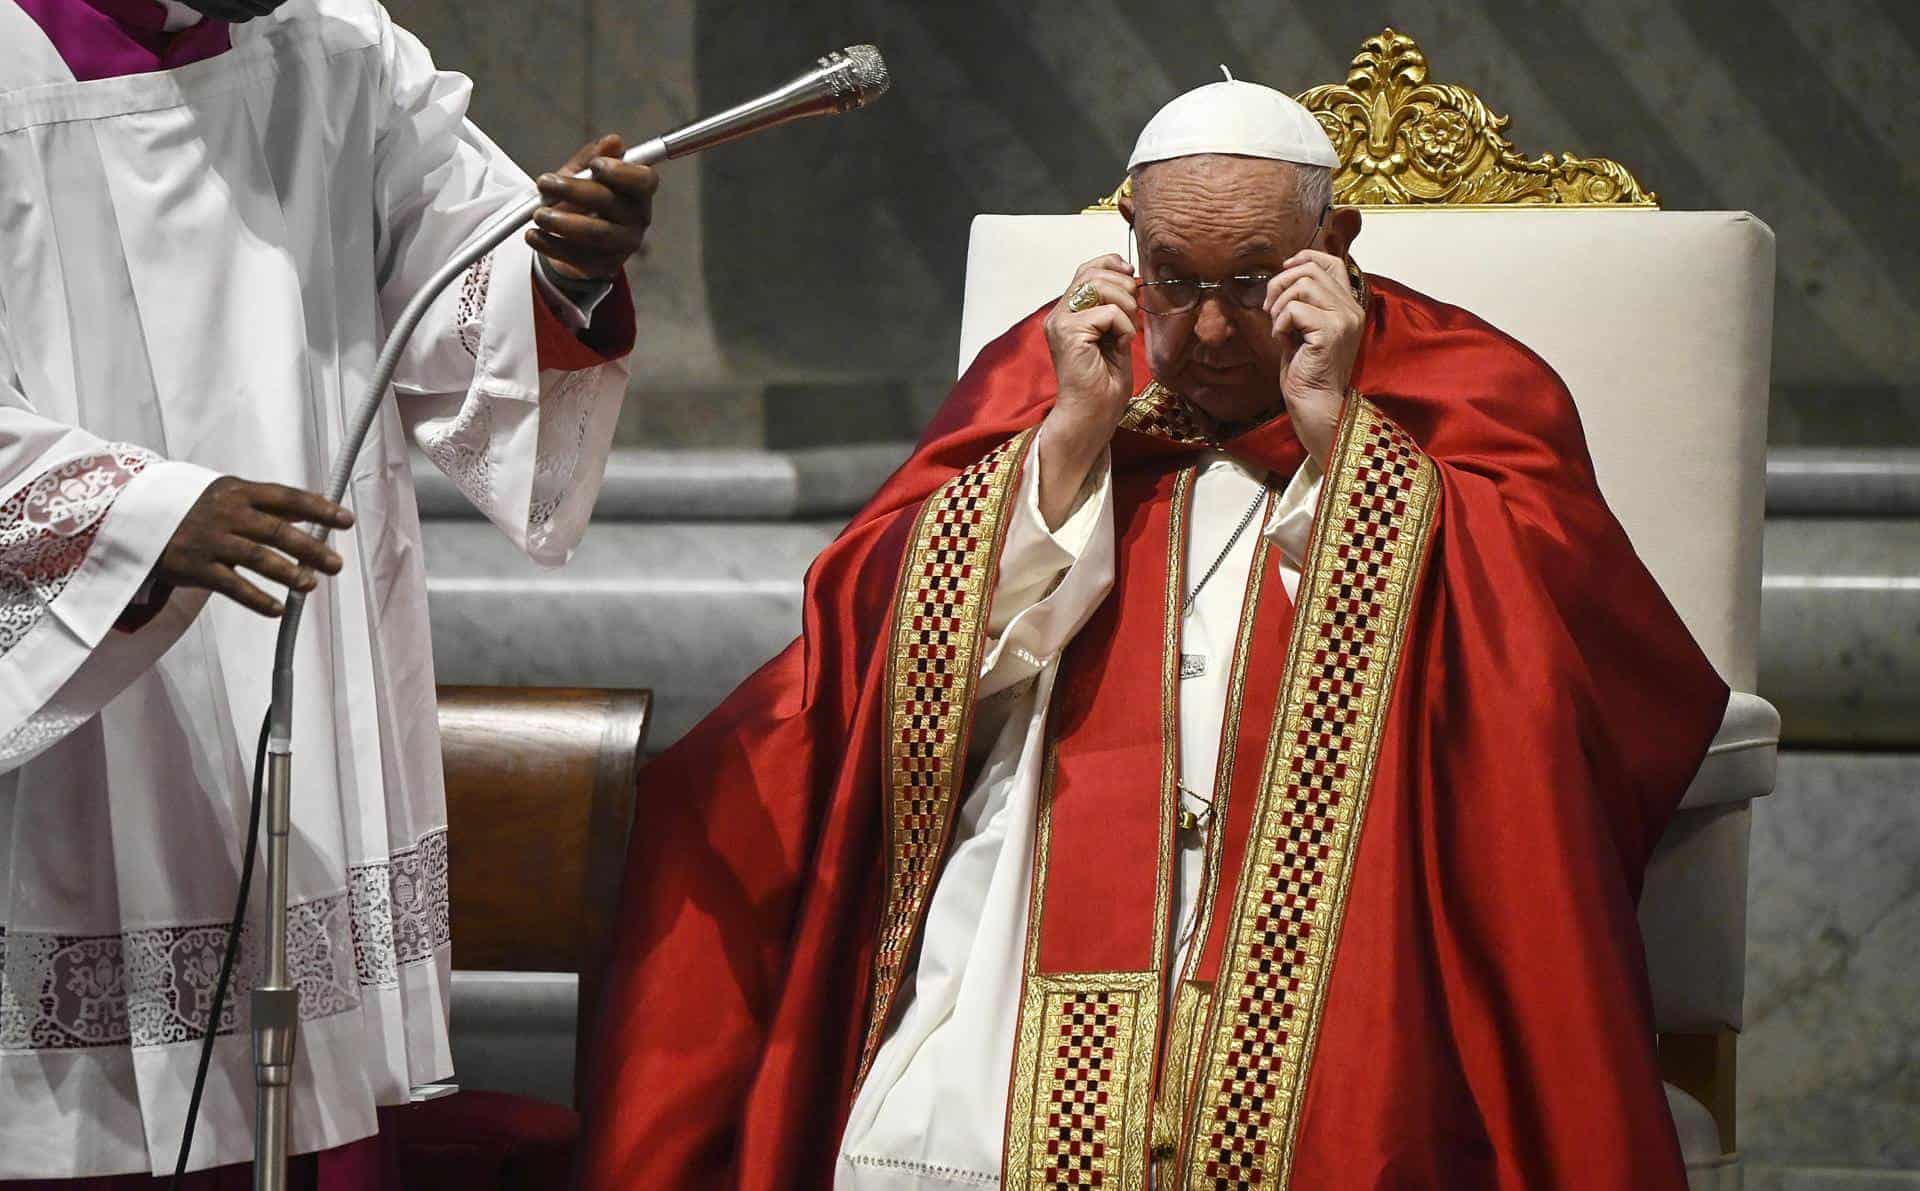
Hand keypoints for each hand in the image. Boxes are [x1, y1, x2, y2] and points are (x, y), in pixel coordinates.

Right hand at [155, 478, 354, 617]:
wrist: (135, 515)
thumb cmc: (195, 507)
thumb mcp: (228, 495)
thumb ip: (268, 505)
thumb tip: (316, 513)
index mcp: (239, 492)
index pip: (286, 498)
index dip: (319, 509)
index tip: (346, 521)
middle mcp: (226, 513)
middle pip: (276, 531)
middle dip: (310, 548)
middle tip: (336, 564)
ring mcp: (210, 540)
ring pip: (256, 558)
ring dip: (287, 573)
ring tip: (310, 585)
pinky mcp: (194, 567)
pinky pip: (231, 585)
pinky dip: (256, 598)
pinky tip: (277, 609)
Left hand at [527, 134, 658, 281]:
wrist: (575, 238)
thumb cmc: (583, 200)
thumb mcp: (584, 174)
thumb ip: (594, 157)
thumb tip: (613, 141)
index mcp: (639, 191)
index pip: (644, 180)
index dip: (622, 172)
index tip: (595, 166)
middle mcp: (638, 218)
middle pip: (610, 203)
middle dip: (574, 191)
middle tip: (544, 184)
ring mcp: (624, 245)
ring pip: (596, 233)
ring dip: (562, 222)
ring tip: (538, 214)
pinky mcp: (606, 265)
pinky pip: (579, 257)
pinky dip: (552, 245)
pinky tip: (534, 236)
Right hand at [1038, 254, 1138, 528]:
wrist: (1092, 416)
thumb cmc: (1104, 385)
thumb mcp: (1115, 336)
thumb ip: (1117, 308)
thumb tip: (1131, 280)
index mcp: (1068, 313)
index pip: (1087, 269)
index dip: (1111, 264)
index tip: (1132, 275)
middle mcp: (1059, 314)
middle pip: (1091, 271)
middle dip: (1123, 284)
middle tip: (1134, 310)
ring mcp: (1060, 322)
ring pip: (1097, 285)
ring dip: (1124, 303)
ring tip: (1127, 328)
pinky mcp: (1068, 333)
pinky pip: (1107, 311)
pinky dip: (1123, 324)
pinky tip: (1121, 343)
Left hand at [1264, 250, 1364, 468]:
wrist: (1315, 402)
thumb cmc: (1306, 369)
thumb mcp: (1304, 327)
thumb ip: (1303, 301)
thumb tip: (1282, 274)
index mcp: (1348, 305)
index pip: (1332, 262)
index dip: (1304, 258)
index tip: (1283, 270)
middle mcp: (1351, 308)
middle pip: (1310, 270)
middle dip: (1280, 284)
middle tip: (1270, 309)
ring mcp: (1344, 319)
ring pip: (1302, 284)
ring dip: (1280, 304)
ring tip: (1279, 327)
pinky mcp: (1331, 332)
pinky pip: (1295, 309)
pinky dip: (1280, 323)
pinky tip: (1283, 341)